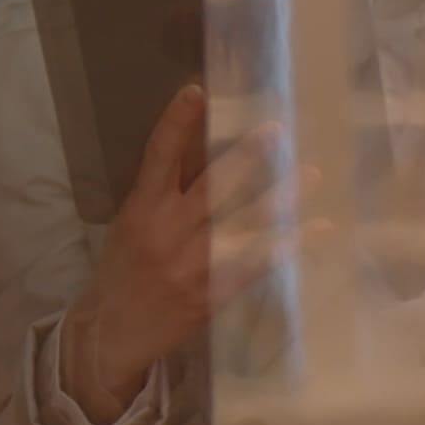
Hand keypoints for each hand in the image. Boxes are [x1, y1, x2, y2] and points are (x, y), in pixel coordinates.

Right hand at [61, 86, 293, 422]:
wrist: (113, 332)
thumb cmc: (121, 271)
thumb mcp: (130, 226)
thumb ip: (162, 197)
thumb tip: (203, 158)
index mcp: (140, 210)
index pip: (158, 158)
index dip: (176, 123)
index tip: (196, 91)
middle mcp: (167, 233)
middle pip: (212, 187)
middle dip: (245, 157)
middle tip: (276, 130)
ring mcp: (192, 264)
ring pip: (242, 223)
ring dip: (280, 197)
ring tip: (309, 174)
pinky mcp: (212, 292)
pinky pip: (256, 263)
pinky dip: (286, 245)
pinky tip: (312, 230)